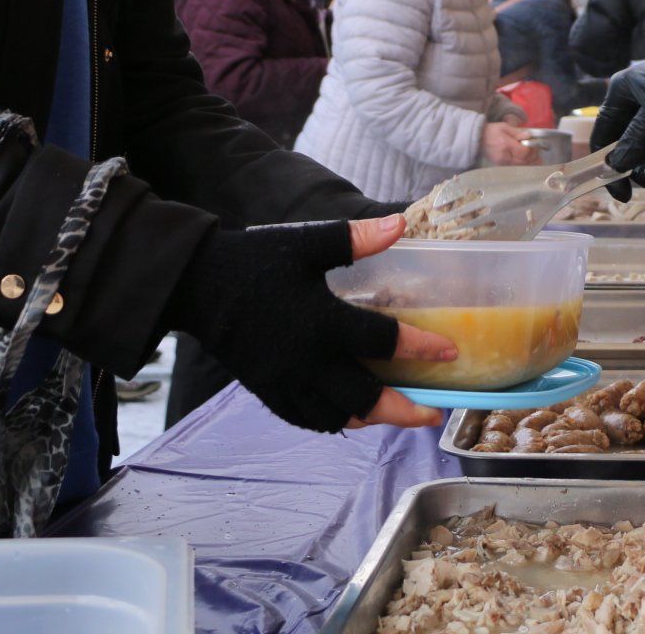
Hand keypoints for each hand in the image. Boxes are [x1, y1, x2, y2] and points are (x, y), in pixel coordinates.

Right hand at [163, 215, 457, 431]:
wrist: (195, 285)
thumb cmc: (253, 260)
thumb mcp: (306, 243)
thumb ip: (354, 238)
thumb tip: (400, 223)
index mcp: (320, 322)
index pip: (382, 342)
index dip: (420, 348)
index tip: (449, 353)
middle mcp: (306, 360)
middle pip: (364, 398)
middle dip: (402, 410)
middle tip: (431, 414)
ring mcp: (285, 381)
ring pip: (336, 417)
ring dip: (369, 419)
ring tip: (394, 414)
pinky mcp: (267, 390)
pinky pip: (306, 418)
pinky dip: (333, 421)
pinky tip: (349, 414)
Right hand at [481, 121, 540, 166]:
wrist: (478, 139)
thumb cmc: (491, 131)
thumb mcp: (504, 127)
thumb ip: (517, 132)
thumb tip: (529, 136)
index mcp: (505, 145)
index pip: (523, 152)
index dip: (532, 149)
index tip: (536, 145)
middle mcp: (504, 156)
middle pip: (523, 161)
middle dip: (533, 157)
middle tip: (538, 152)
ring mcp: (502, 163)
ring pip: (520, 166)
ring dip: (530, 163)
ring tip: (537, 158)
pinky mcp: (501, 166)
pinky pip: (515, 167)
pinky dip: (523, 165)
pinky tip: (528, 161)